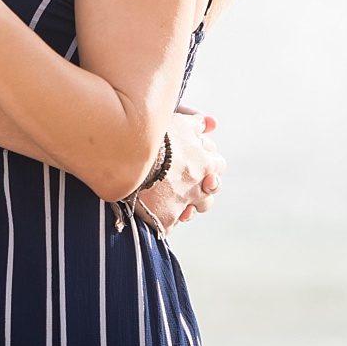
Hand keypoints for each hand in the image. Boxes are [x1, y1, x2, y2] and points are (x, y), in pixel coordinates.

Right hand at [134, 107, 224, 231]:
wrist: (128, 155)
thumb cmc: (154, 135)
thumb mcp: (178, 121)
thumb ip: (196, 123)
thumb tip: (211, 123)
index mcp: (204, 163)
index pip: (218, 165)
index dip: (208, 161)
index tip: (196, 159)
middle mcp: (198, 185)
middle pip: (210, 190)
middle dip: (203, 186)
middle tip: (187, 180)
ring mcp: (182, 204)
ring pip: (195, 209)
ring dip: (188, 204)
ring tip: (175, 197)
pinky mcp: (166, 219)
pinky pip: (171, 224)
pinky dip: (166, 219)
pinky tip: (157, 210)